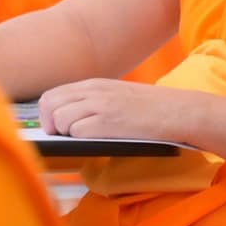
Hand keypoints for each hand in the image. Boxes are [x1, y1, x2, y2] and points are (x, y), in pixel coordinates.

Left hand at [39, 78, 187, 141]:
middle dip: (48, 124)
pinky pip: (77, 131)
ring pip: (60, 118)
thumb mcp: (117, 96)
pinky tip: (92, 141)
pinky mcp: (109, 122)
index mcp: (94, 84)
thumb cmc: (150, 109)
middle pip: (49, 105)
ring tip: (80, 139)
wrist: (178, 111)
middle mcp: (93, 91)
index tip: (53, 128)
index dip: (47, 114)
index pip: (52, 95)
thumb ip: (93, 102)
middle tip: (61, 137)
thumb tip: (65, 120)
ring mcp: (100, 105)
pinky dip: (79, 140)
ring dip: (65, 133)